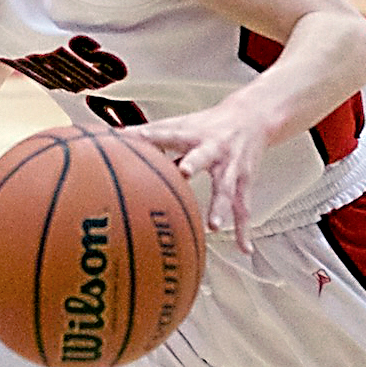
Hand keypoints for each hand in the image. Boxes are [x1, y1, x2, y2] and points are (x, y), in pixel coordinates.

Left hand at [126, 100, 273, 252]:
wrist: (251, 117)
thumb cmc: (206, 125)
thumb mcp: (180, 126)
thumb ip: (150, 138)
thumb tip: (114, 143)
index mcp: (192, 134)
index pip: (167, 133)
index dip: (150, 136)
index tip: (133, 139)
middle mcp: (213, 148)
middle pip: (201, 156)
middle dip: (192, 163)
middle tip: (183, 172)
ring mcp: (230, 166)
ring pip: (226, 188)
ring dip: (220, 207)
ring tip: (214, 226)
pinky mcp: (244, 181)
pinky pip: (243, 208)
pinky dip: (242, 230)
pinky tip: (243, 249)